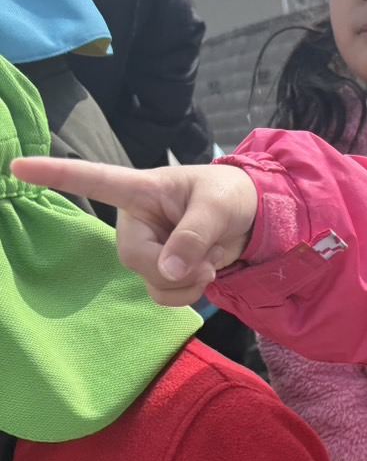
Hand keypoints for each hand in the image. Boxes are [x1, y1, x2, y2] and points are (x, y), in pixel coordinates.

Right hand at [11, 156, 258, 306]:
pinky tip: (204, 273)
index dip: (55, 174)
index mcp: (140, 190)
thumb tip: (166, 271)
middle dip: (175, 268)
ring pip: (150, 283)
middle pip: (134, 258)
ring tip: (210, 260)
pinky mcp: (157, 271)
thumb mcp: (217, 206)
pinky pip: (164, 296)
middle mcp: (134, 221)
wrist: (250, 219)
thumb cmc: (228, 197)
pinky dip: (189, 294)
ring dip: (187, 284)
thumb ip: (193, 236)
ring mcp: (145, 249)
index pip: (93, 181)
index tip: (18, 164)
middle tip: (209, 259)